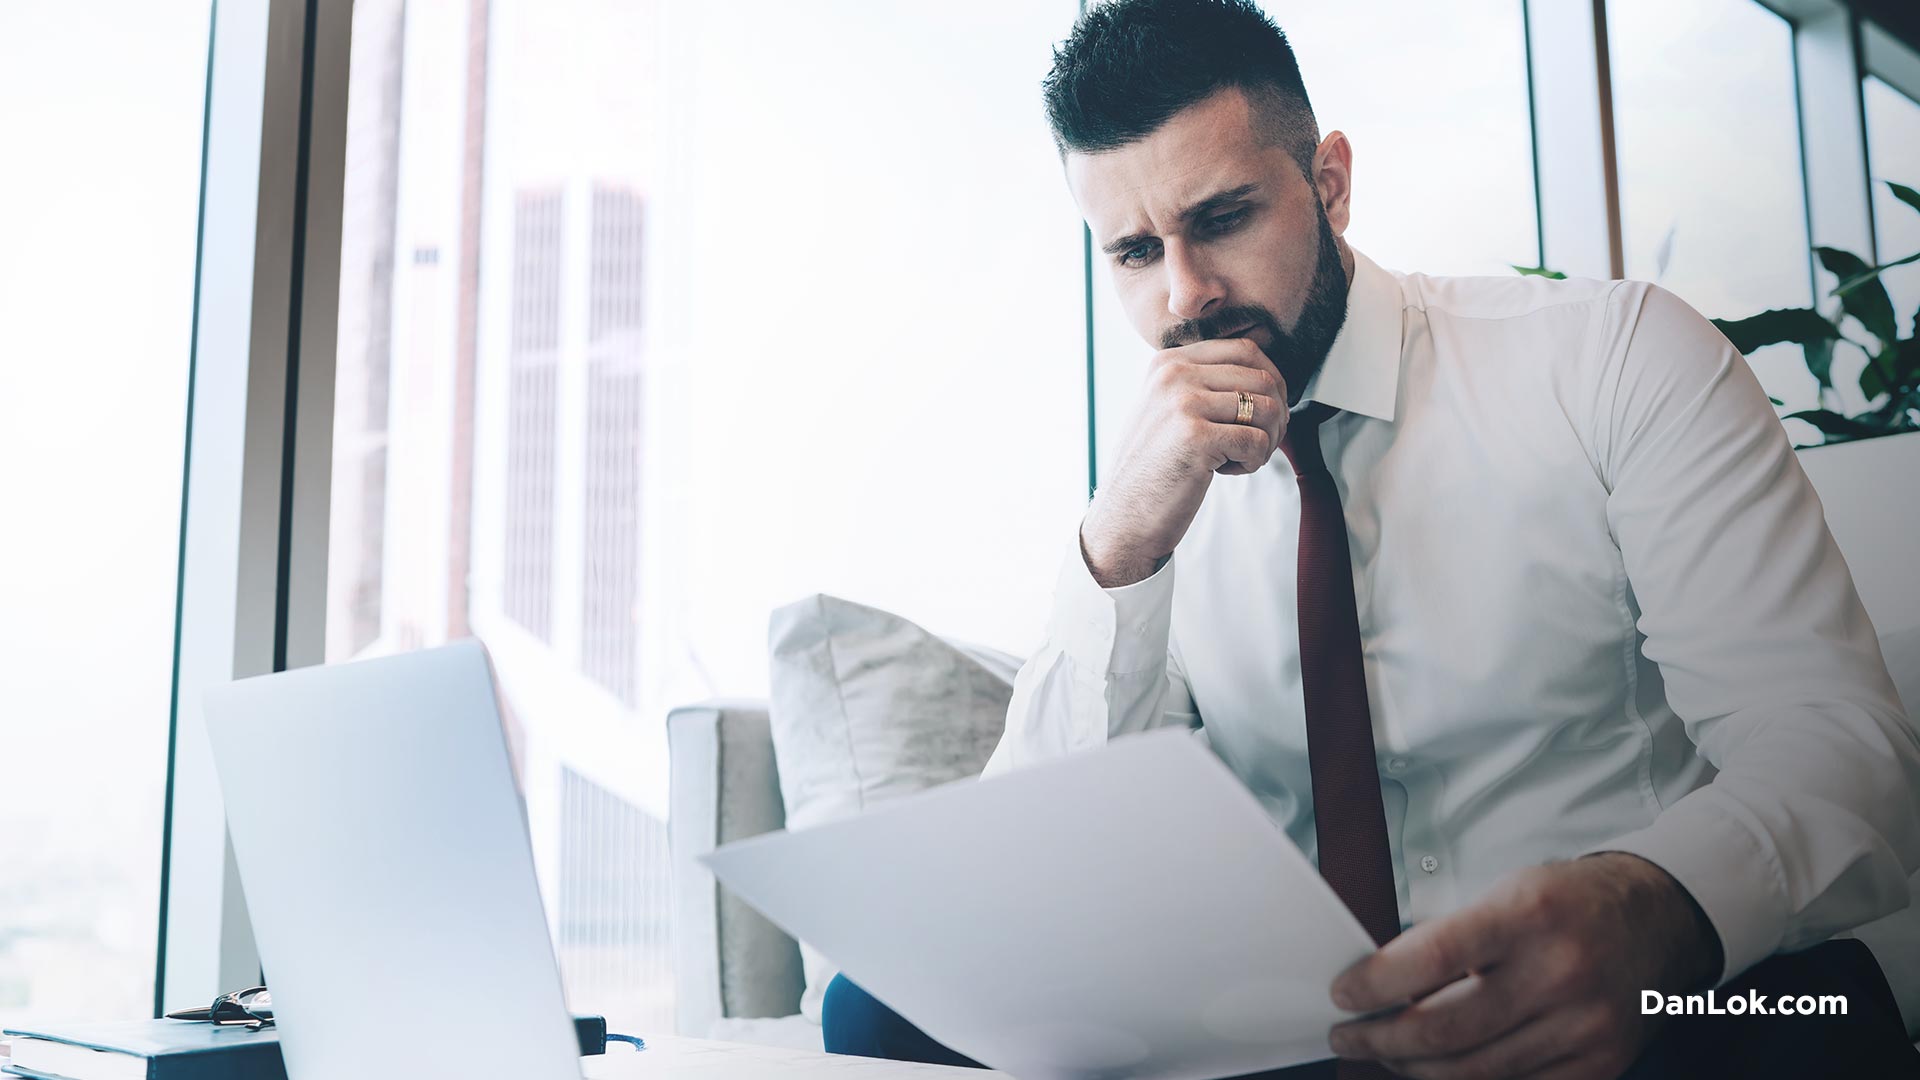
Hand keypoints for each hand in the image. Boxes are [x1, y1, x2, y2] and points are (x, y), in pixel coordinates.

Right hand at [1081, 337, 1286, 585]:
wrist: (1124, 516)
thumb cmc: (1154, 468)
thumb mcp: (1168, 409)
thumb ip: (1204, 383)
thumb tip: (1267, 375)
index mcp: (1169, 362)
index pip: (1245, 350)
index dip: (1271, 381)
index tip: (1265, 413)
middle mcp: (1174, 375)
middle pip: (1263, 378)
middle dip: (1276, 415)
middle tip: (1259, 444)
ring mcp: (1183, 403)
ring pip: (1266, 409)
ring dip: (1267, 441)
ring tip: (1240, 459)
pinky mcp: (1196, 438)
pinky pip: (1257, 441)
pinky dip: (1253, 462)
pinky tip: (1226, 472)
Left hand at [1325, 852, 1722, 1078]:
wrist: (1657, 922)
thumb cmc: (1566, 903)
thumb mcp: (1505, 892)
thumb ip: (1447, 937)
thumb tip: (1376, 981)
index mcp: (1529, 915)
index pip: (1432, 957)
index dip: (1376, 983)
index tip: (1343, 994)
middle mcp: (1560, 973)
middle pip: (1445, 1029)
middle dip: (1380, 1038)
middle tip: (1347, 1035)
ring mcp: (1584, 1027)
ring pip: (1473, 1071)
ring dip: (1413, 1066)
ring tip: (1384, 1051)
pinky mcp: (1599, 1066)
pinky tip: (1438, 1069)